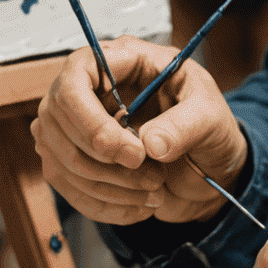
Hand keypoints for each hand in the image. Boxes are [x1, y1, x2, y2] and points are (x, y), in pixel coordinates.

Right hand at [31, 39, 246, 227]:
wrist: (210, 170)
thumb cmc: (209, 128)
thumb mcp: (212, 117)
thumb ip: (186, 124)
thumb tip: (150, 144)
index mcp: (124, 60)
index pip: (76, 75)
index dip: (90, 117)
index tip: (131, 152)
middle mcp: (92, 89)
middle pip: (55, 118)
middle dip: (100, 158)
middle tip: (146, 171)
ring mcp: (77, 125)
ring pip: (59, 156)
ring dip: (105, 185)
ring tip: (153, 189)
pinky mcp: (77, 160)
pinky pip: (67, 186)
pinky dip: (103, 204)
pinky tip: (140, 206)